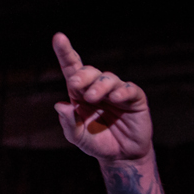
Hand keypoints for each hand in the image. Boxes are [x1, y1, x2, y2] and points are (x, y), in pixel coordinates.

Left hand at [52, 33, 152, 162]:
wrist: (121, 156)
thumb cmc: (96, 142)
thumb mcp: (77, 137)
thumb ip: (68, 123)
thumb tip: (60, 105)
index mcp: (79, 93)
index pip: (72, 68)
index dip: (65, 52)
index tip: (58, 37)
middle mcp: (97, 89)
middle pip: (89, 71)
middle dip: (82, 75)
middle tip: (76, 84)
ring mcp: (116, 92)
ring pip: (108, 78)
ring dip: (99, 86)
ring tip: (93, 98)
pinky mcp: (135, 99)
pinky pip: (128, 89)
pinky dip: (121, 92)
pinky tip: (115, 98)